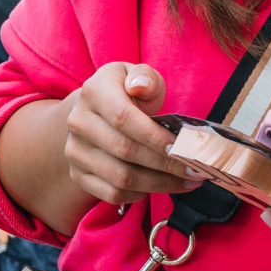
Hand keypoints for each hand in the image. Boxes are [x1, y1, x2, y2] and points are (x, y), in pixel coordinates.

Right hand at [61, 63, 199, 206]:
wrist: (90, 114)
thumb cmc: (123, 93)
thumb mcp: (136, 75)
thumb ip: (145, 77)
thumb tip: (141, 85)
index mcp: (94, 92)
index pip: (123, 117)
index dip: (155, 136)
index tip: (183, 147)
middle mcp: (78, 122)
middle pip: (124, 150)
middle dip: (166, 164)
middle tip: (196, 169)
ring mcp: (75, 152)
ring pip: (120, 178)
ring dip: (159, 183)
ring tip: (187, 181)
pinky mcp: (78, 175)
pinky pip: (112, 194)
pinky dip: (141, 194)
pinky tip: (161, 185)